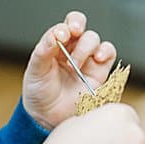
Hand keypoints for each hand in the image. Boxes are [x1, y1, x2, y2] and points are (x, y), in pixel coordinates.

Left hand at [22, 11, 115, 128]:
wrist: (48, 118)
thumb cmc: (39, 93)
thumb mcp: (35, 70)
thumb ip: (44, 50)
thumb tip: (56, 34)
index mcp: (55, 45)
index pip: (64, 25)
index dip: (65, 25)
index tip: (61, 36)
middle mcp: (71, 49)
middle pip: (81, 25)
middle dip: (77, 26)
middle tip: (74, 32)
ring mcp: (87, 60)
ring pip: (94, 39)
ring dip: (85, 48)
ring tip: (74, 67)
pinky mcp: (100, 72)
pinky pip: (109, 53)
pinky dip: (105, 51)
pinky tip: (97, 59)